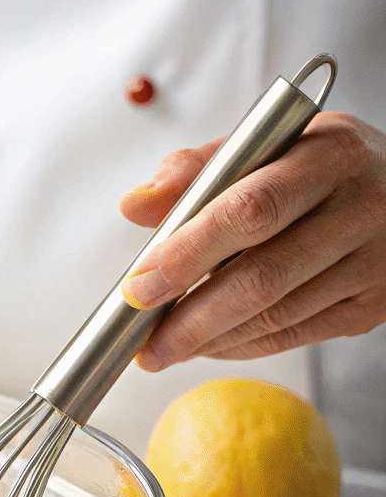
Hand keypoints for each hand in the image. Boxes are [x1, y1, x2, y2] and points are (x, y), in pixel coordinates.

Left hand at [118, 112, 385, 370]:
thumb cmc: (315, 168)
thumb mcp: (262, 148)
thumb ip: (194, 172)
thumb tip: (134, 205)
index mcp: (330, 154)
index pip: (250, 210)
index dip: (188, 253)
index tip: (139, 286)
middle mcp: (362, 207)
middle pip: (262, 277)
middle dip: (191, 318)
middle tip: (145, 342)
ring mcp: (375, 261)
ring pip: (276, 315)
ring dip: (210, 340)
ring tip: (165, 349)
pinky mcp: (372, 305)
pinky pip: (294, 335)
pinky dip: (240, 346)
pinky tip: (207, 346)